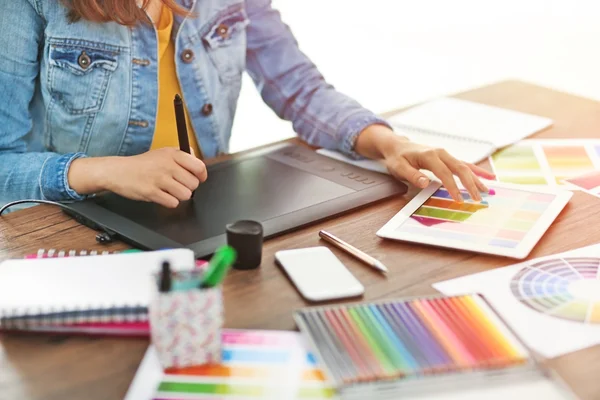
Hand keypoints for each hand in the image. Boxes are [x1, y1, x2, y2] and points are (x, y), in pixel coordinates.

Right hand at [68, 148, 207, 207]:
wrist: (118, 171)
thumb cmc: (142, 164)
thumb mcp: (162, 153)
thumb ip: (181, 156)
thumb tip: (198, 160)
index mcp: (172, 154)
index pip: (199, 166)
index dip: (202, 176)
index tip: (199, 179)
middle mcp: (167, 165)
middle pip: (194, 184)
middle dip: (188, 187)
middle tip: (178, 185)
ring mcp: (159, 179)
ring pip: (185, 194)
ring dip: (179, 196)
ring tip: (169, 191)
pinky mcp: (151, 192)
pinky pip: (173, 203)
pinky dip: (169, 202)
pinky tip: (162, 196)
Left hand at [354, 125, 495, 201]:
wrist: (398, 146)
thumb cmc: (397, 158)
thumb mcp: (399, 168)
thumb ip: (412, 175)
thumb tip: (424, 182)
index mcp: (429, 155)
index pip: (444, 173)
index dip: (452, 187)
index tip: (459, 199)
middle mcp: (441, 153)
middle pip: (460, 168)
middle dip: (470, 184)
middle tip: (477, 199)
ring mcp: (446, 155)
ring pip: (465, 166)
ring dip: (477, 178)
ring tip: (487, 191)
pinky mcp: (447, 158)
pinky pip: (465, 164)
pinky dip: (477, 171)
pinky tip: (488, 177)